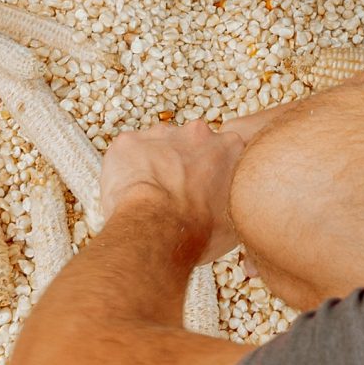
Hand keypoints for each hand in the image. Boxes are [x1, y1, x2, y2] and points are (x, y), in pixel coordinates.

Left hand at [100, 118, 245, 252]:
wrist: (157, 230)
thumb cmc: (199, 232)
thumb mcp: (236, 222)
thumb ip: (236, 203)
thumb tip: (231, 212)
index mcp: (228, 146)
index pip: (224, 153)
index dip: (213, 173)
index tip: (205, 191)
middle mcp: (197, 132)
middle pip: (189, 146)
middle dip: (183, 166)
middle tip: (176, 196)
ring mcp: (160, 133)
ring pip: (157, 148)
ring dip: (155, 167)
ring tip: (150, 198)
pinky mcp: (128, 141)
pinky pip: (128, 154)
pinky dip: (127, 171)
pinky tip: (129, 194)